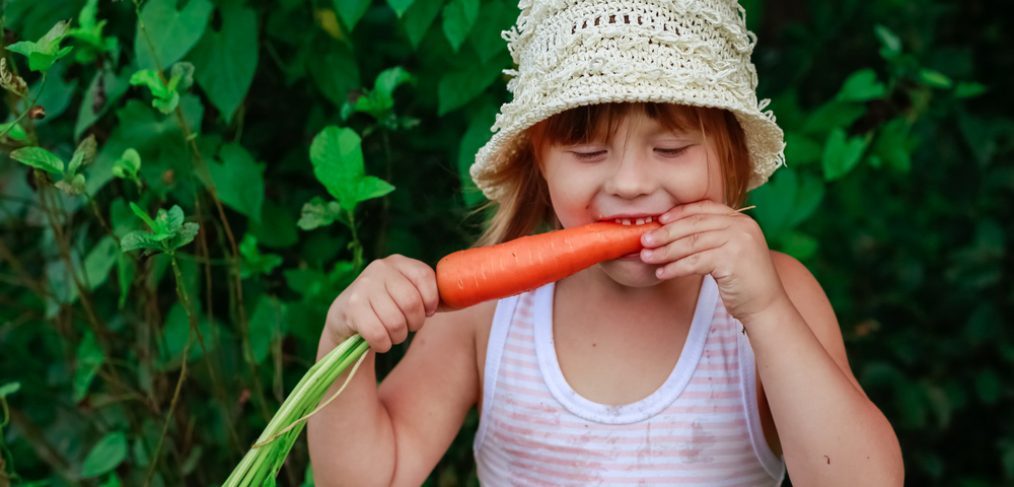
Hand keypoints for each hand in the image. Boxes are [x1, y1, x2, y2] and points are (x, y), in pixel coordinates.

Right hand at [325, 255, 440, 352]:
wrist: (347, 316)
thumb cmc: (388, 306)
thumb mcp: (407, 293)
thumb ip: (430, 294)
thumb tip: (463, 297)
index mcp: (398, 262)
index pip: (424, 276)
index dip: (431, 299)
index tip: (429, 312)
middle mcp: (379, 269)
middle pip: (411, 302)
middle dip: (415, 322)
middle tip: (409, 327)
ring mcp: (362, 287)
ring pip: (395, 321)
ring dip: (398, 336)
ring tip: (394, 334)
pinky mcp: (351, 308)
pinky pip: (377, 334)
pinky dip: (383, 344)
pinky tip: (380, 342)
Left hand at [639, 200, 788, 323]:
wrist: (765, 306)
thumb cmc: (743, 281)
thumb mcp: (730, 251)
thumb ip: (711, 237)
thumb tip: (671, 232)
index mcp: (741, 220)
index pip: (705, 208)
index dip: (679, 213)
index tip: (659, 220)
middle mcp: (742, 226)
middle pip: (694, 224)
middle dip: (665, 232)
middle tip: (644, 240)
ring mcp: (738, 241)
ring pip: (692, 243)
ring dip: (665, 251)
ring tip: (647, 257)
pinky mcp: (732, 260)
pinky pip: (694, 262)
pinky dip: (675, 267)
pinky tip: (662, 273)